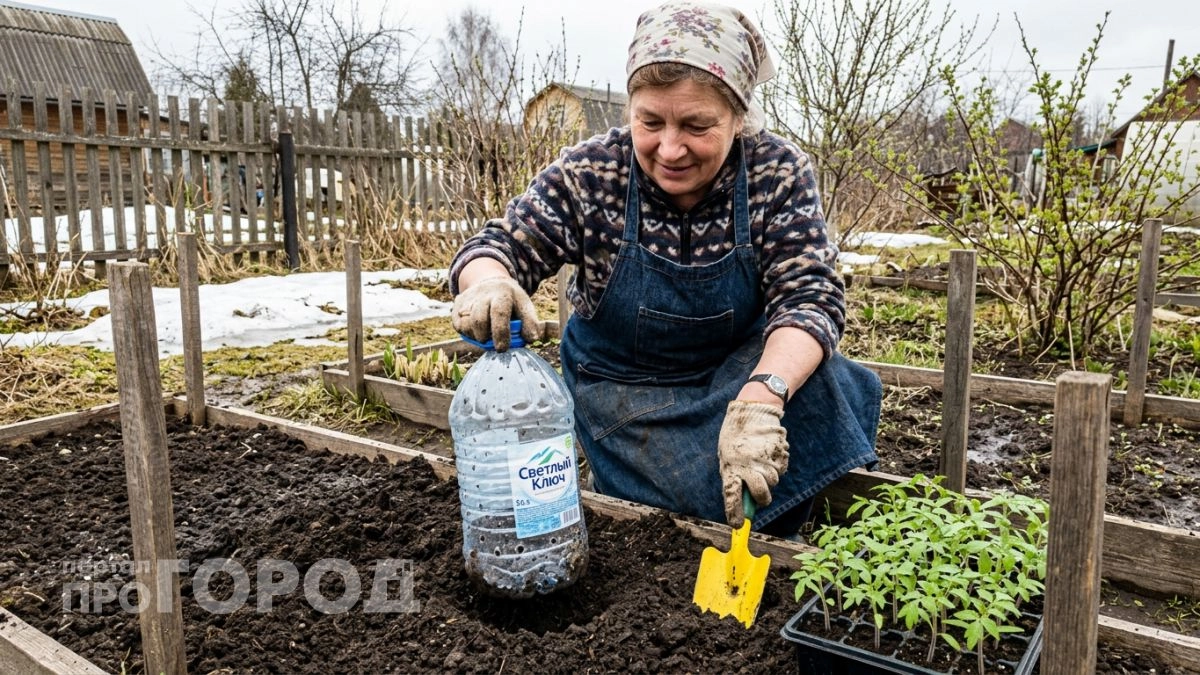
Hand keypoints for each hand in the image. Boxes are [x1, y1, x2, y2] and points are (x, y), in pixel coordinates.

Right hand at [451, 276, 541, 350]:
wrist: (491, 283)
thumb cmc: (511, 301)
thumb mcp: (524, 306)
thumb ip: (531, 322)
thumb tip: (532, 339)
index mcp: (503, 293)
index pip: (499, 313)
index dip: (500, 333)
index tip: (502, 348)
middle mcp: (483, 294)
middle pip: (479, 320)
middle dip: (486, 338)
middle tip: (496, 346)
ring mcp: (468, 299)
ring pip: (467, 324)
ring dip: (478, 336)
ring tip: (488, 336)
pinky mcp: (457, 305)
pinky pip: (459, 326)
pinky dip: (469, 333)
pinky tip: (479, 331)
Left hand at [718, 400, 788, 525]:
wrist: (753, 409)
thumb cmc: (736, 434)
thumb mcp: (726, 455)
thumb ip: (733, 475)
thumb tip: (741, 500)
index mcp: (731, 466)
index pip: (731, 496)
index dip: (734, 513)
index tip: (737, 525)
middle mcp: (748, 466)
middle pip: (761, 494)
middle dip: (762, 499)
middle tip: (761, 496)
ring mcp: (766, 460)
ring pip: (773, 482)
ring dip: (769, 478)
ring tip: (761, 462)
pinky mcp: (779, 454)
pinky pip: (781, 470)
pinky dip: (777, 466)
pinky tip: (769, 454)